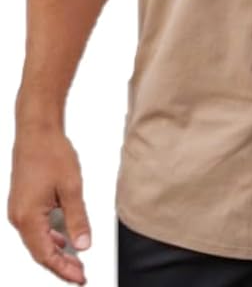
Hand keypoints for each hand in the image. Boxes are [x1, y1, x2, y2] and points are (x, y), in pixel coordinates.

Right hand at [7, 126, 90, 283]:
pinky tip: (61, 238)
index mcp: (28, 217)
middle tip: (80, 273)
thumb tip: (84, 244)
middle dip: (60, 265)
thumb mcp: (71, 188)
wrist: (37, 129)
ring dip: (55, 252)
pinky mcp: (22, 202)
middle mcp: (18, 217)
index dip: (64, 269)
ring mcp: (18, 210)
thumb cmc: (51, 152)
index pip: (46, 255)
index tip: (80, 277)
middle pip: (39, 252)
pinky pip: (34, 228)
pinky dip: (48, 237)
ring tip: (74, 260)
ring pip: (36, 241)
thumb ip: (77, 219)